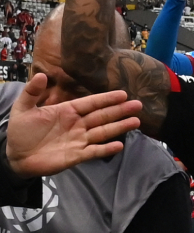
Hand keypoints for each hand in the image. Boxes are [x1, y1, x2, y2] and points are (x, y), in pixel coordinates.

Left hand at [6, 74, 141, 177]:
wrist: (16, 157)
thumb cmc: (21, 132)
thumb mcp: (23, 109)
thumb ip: (32, 93)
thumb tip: (40, 75)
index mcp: (68, 111)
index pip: (91, 103)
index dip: (106, 99)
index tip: (123, 94)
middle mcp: (77, 124)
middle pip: (102, 116)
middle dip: (120, 111)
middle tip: (138, 105)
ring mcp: (79, 140)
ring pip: (103, 132)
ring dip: (119, 127)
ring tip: (136, 121)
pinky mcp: (76, 156)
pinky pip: (94, 152)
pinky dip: (106, 149)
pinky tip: (119, 145)